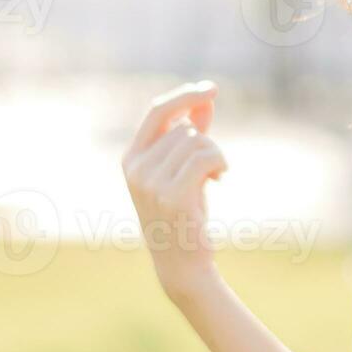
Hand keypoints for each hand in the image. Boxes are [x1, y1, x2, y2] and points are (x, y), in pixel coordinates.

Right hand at [121, 80, 228, 298]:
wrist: (182, 261)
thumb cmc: (184, 212)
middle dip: (206, 143)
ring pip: (197, 141)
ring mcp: (151, 183)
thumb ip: (190, 134)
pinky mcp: (172, 195)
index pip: (157, 111)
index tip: (212, 89)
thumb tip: (205, 99)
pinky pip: (207, 156)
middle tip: (210, 170)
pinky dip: (220, 163)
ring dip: (215, 156)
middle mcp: (135, 168)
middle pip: (184, 128)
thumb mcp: (183, 169)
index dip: (185, 96)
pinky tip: (219, 180)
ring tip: (213, 178)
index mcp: (131, 159)